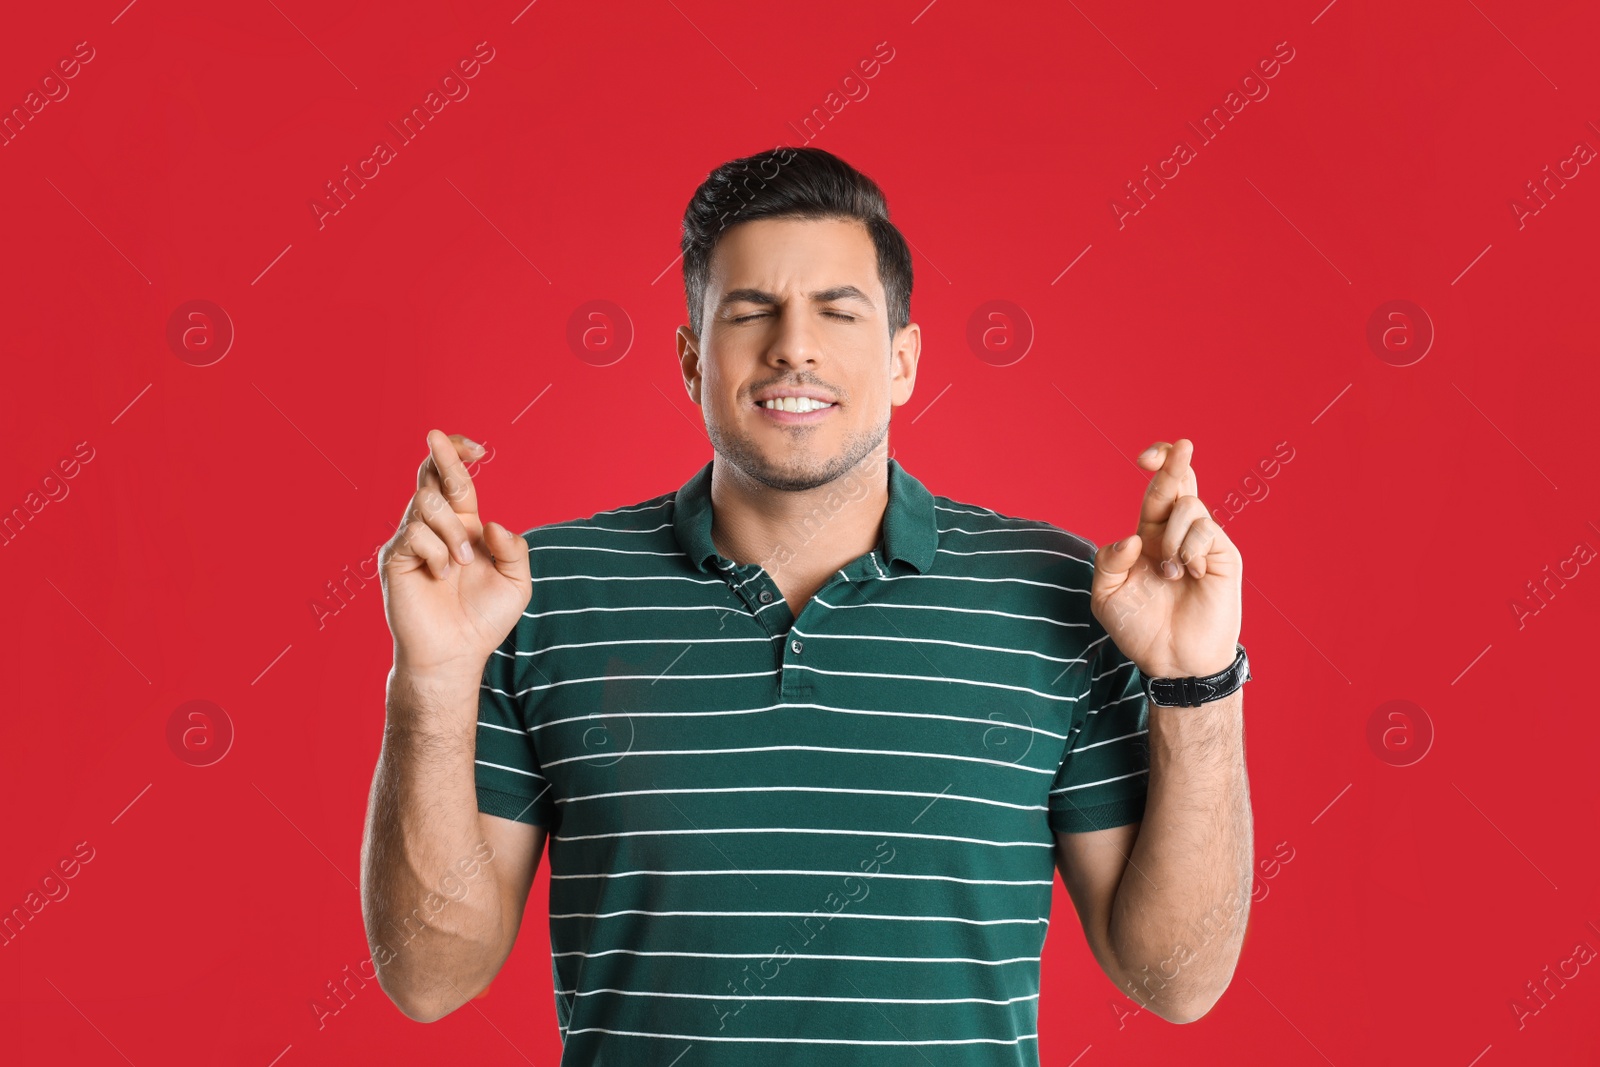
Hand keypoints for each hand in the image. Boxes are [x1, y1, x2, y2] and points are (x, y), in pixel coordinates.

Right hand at [378, 429, 530, 683]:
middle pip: (431, 477)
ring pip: (427, 504)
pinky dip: (437, 552)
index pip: (455, 480)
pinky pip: (415, 534)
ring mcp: (411, 542)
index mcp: (462, 527)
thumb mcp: (516, 583)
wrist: (456, 654)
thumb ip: (514, 549)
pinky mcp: (395, 558)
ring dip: (452, 530)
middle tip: (447, 441)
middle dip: (444, 456)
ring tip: (462, 564)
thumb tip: (494, 524)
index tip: (479, 448)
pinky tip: (441, 575)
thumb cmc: (484, 621)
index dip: (460, 457)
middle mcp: (434, 529)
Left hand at [1089, 438, 1241, 678]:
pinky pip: (1207, 530)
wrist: (1172, 661)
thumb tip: (1131, 537)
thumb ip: (1108, 562)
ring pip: (1190, 506)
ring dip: (1172, 535)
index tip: (1144, 458)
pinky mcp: (1223, 557)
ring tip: (1169, 570)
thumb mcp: (1106, 596)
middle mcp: (1177, 534)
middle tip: (1182, 446)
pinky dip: (1191, 547)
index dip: (1157, 466)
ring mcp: (1202, 544)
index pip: (1157, 490)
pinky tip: (1188, 572)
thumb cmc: (1139, 628)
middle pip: (1180, 484)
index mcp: (1149, 535)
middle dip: (1175, 462)